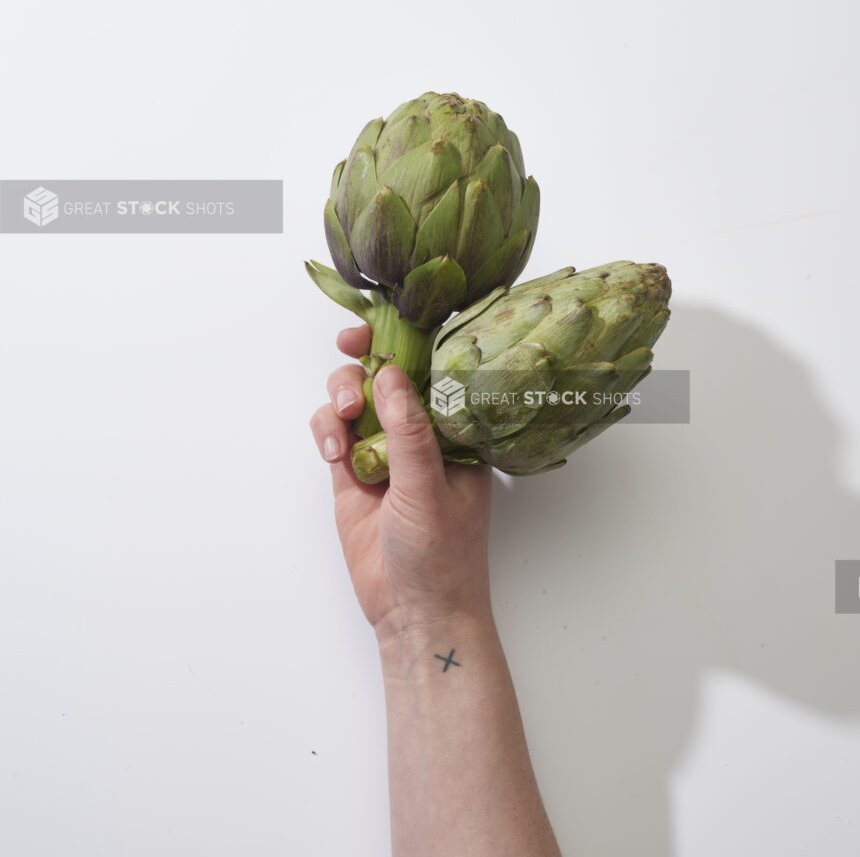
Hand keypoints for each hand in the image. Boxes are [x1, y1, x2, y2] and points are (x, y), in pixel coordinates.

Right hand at [309, 325, 493, 637]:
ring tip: (345, 419)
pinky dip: (326, 431)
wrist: (414, 612)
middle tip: (350, 348)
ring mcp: (384, 453)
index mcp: (456, 433)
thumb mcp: (430, 488)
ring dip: (342, 396)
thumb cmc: (443, 555)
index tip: (383, 324)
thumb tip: (391, 375)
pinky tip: (333, 453)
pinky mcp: (352, 475)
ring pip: (355, 400)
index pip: (434, 372)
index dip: (409, 342)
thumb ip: (408, 433)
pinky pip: (334, 434)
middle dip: (366, 358)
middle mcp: (420, 436)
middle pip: (387, 377)